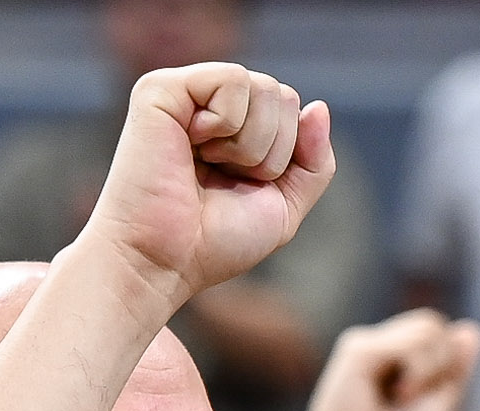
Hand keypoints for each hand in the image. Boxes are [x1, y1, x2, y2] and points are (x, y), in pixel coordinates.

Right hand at [80, 63, 334, 313]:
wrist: (161, 261)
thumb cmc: (211, 243)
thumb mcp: (283, 207)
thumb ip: (313, 162)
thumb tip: (318, 105)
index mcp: (233, 128)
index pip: (290, 110)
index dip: (283, 157)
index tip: (241, 186)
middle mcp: (208, 104)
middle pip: (281, 95)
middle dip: (270, 151)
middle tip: (223, 178)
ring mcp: (184, 93)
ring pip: (263, 87)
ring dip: (250, 144)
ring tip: (207, 164)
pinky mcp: (162, 89)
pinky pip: (233, 80)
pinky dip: (227, 123)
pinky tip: (193, 145)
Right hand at [297, 309, 479, 410]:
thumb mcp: (438, 405)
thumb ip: (454, 369)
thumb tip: (471, 330)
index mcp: (399, 357)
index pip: (441, 334)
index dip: (450, 362)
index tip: (434, 399)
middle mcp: (382, 345)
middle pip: (434, 323)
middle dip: (444, 361)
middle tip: (419, 399)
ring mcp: (368, 343)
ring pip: (428, 325)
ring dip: (431, 367)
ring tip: (406, 398)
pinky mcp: (358, 348)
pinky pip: (409, 342)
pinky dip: (417, 370)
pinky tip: (400, 394)